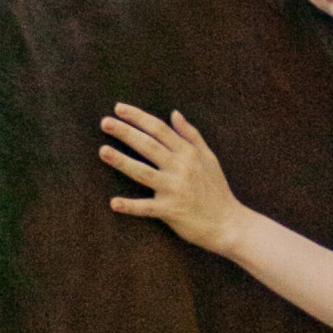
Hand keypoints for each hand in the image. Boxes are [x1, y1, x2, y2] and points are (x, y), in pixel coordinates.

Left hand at [101, 102, 241, 254]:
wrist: (229, 223)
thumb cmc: (217, 189)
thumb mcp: (209, 158)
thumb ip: (191, 135)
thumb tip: (174, 113)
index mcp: (189, 153)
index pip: (159, 129)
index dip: (138, 117)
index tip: (118, 108)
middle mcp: (181, 168)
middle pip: (148, 145)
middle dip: (125, 132)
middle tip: (104, 122)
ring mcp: (175, 189)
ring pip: (143, 172)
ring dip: (122, 161)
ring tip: (103, 151)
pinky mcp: (171, 211)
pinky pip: (147, 208)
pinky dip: (130, 206)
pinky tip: (114, 203)